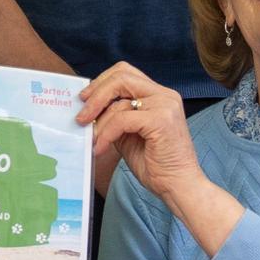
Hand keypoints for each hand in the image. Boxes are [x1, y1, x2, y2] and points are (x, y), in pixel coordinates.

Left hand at [75, 62, 199, 203]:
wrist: (179, 186)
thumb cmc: (156, 165)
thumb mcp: (129, 135)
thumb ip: (115, 118)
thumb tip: (88, 111)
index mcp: (159, 95)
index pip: (125, 72)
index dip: (101, 82)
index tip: (84, 99)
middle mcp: (165, 95)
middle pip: (121, 76)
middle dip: (95, 94)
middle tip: (81, 116)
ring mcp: (165, 105)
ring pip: (119, 100)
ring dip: (98, 121)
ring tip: (91, 139)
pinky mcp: (160, 120)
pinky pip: (121, 120)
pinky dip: (106, 134)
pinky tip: (100, 149)